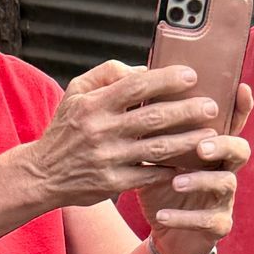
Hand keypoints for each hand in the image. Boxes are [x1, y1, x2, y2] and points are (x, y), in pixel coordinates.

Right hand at [29, 60, 222, 208]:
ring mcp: (108, 159)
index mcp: (94, 104)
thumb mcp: (76, 92)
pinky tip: (192, 164)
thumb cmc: (66, 128)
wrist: (42, 174)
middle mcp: (101, 131)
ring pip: (156, 148)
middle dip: (186, 110)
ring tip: (211, 134)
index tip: (191, 76)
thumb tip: (142, 69)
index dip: (166, 79)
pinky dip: (172, 170)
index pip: (136, 86)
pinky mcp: (112, 184)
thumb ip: (107, 74)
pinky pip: (149, 175)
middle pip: (152, 117)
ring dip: (187, 141)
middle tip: (211, 106)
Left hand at [148, 82, 252, 253]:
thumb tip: (136, 93)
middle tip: (202, 146)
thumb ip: (154, 131)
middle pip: (240, 150)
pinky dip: (184, 218)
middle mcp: (225, 169)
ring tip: (175, 182)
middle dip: (224, 145)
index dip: (241, 107)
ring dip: (201, 181)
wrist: (165, 232)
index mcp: (212, 148)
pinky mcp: (218, 226)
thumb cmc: (162, 186)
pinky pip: (209, 221)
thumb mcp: (156, 156)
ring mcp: (225, 199)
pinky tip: (161, 216)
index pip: (232, 123)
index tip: (242, 89)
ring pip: (226, 184)